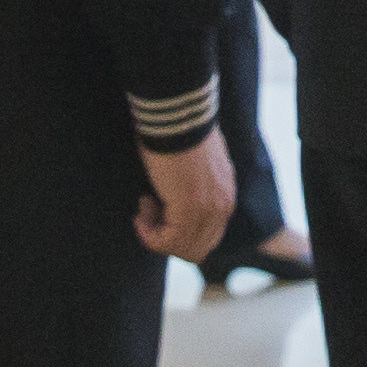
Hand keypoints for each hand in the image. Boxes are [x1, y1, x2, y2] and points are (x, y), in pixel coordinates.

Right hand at [133, 131, 236, 264]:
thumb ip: (193, 185)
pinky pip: (168, 242)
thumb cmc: (177, 133)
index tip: (157, 206)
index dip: (178, 230)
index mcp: (226, 194)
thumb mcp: (193, 164)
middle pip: (198, 249)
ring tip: (144, 206)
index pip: (209, 236)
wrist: (176, 116)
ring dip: (157, 235)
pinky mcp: (190, 210)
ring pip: (183, 249)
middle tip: (149, 209)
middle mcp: (223, 206)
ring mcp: (209, 210)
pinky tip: (140, 214)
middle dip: (168, 237)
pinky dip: (149, 235)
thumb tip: (172, 198)